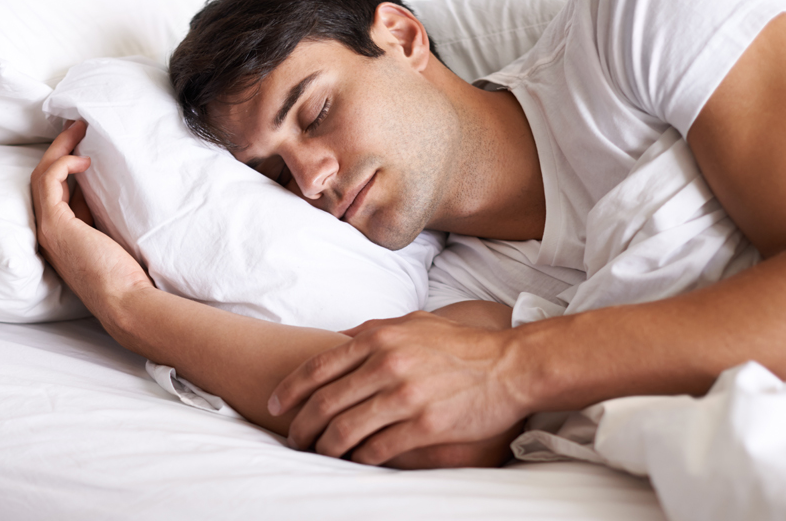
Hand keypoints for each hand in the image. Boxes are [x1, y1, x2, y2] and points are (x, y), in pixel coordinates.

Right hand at [30, 121, 152, 325]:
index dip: (69, 166)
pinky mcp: (55, 225)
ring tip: (79, 127)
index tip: (86, 145)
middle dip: (60, 149)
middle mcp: (50, 232)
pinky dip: (63, 163)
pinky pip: (48, 180)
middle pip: (45, 180)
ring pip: (42, 176)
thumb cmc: (129, 278)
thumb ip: (108, 218)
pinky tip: (85, 158)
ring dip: (59, 148)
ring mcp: (48, 229)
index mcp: (65, 236)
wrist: (126, 303)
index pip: (58, 193)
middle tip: (78, 125)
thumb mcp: (116, 239)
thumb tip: (115, 191)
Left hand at [269, 312, 528, 465]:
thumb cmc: (461, 345)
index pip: (318, 368)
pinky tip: (354, 461)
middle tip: (293, 439)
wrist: (510, 366)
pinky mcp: (424, 426)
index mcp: (379, 338)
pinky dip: (358, 459)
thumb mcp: (414, 323)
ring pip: (344, 431)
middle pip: (324, 404)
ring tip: (319, 454)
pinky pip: (376, 450)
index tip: (275, 406)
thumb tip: (338, 339)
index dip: (289, 391)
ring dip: (325, 448)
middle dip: (301, 427)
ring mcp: (405, 397)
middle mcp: (387, 365)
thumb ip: (373, 330)